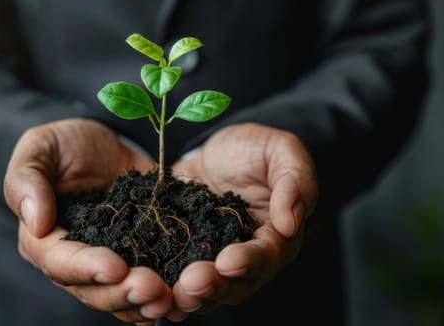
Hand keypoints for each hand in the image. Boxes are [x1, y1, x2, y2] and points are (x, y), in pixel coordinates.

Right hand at [4, 118, 172, 324]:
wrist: (105, 142)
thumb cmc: (65, 144)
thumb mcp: (40, 147)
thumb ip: (26, 179)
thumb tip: (34, 223)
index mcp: (43, 238)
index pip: (59, 262)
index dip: (87, 268)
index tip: (116, 268)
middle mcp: (74, 260)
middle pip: (92, 289)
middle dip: (122, 293)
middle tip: (152, 289)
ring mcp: (108, 262)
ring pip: (121, 296)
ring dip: (144, 303)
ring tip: (169, 298)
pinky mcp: (139, 257)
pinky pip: (147, 285)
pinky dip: (164, 295)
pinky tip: (182, 297)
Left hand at [169, 123, 317, 317]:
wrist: (220, 149)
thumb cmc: (258, 149)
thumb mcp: (282, 152)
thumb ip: (294, 182)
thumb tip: (291, 223)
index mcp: (276, 236)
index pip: (267, 256)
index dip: (248, 262)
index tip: (227, 262)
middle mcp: (247, 257)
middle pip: (235, 283)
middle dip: (213, 286)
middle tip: (191, 283)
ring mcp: (213, 258)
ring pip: (206, 288)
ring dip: (189, 295)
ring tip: (172, 294)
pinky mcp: (185, 252)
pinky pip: (175, 274)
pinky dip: (164, 286)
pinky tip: (148, 290)